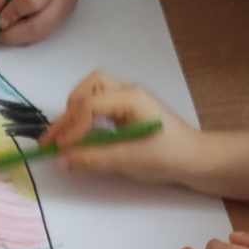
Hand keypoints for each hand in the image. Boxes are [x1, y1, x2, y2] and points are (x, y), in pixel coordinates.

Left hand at [0, 0, 90, 45]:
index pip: (33, 0)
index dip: (11, 12)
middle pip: (39, 26)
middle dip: (13, 35)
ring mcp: (69, 7)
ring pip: (42, 34)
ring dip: (19, 38)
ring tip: (1, 31)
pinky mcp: (67, 14)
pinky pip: (45, 32)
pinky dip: (27, 35)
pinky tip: (14, 27)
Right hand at [40, 73, 203, 188]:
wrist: (195, 159)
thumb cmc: (168, 157)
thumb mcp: (129, 160)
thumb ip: (93, 159)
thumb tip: (61, 160)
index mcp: (131, 98)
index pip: (90, 105)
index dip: (71, 128)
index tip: (59, 151)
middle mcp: (127, 92)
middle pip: (88, 88)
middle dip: (68, 114)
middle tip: (53, 140)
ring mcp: (128, 99)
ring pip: (92, 92)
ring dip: (75, 111)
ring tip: (64, 136)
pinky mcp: (127, 110)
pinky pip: (99, 104)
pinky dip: (84, 117)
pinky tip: (80, 135)